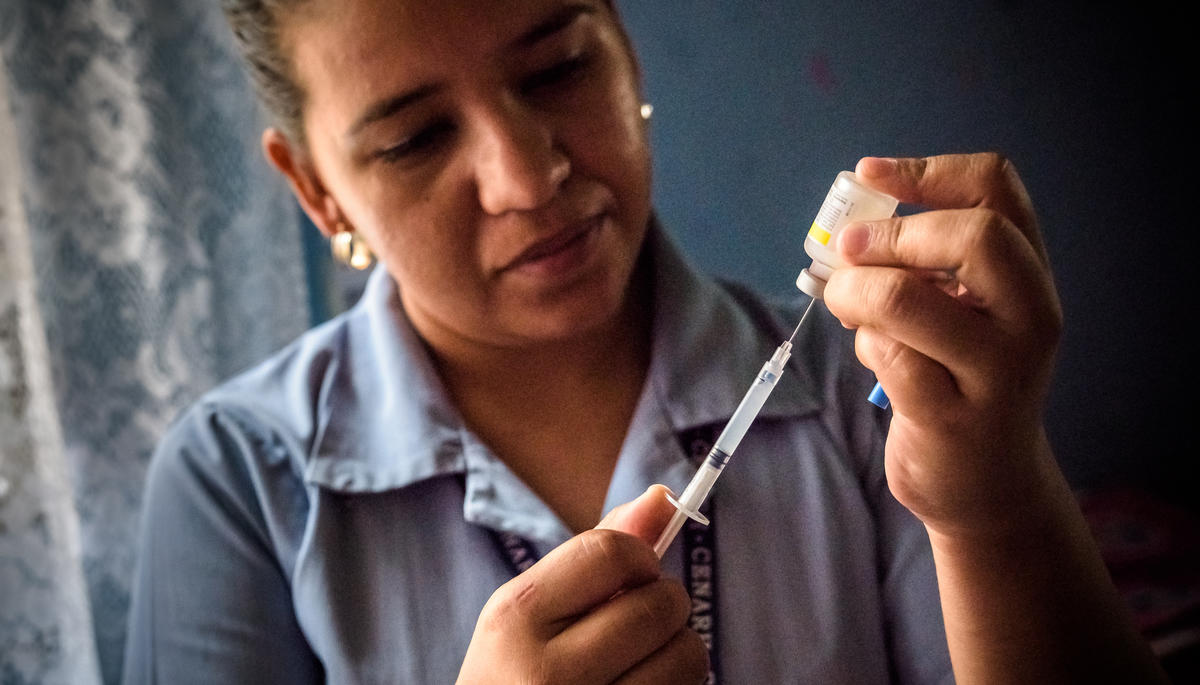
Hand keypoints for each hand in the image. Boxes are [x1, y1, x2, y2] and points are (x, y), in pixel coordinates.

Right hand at [457, 486, 708, 683]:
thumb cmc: (519, 670)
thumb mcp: (533, 612)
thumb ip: (595, 555)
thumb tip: (663, 496)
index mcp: (515, 617)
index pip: (610, 552)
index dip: (639, 557)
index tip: (635, 576)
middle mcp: (544, 672)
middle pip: (657, 604)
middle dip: (663, 606)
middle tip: (635, 626)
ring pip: (687, 654)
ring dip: (677, 650)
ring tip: (639, 662)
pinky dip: (677, 683)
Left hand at [823, 153, 1062, 537]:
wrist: (989, 485)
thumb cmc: (963, 381)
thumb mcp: (963, 313)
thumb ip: (927, 266)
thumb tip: (851, 226)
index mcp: (1029, 275)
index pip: (996, 189)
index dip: (928, 170)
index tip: (868, 175)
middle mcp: (1030, 316)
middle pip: (973, 235)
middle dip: (891, 235)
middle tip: (849, 251)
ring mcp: (998, 371)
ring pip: (907, 300)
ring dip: (856, 293)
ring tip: (846, 304)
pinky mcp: (953, 418)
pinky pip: (887, 357)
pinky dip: (863, 345)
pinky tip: (873, 356)